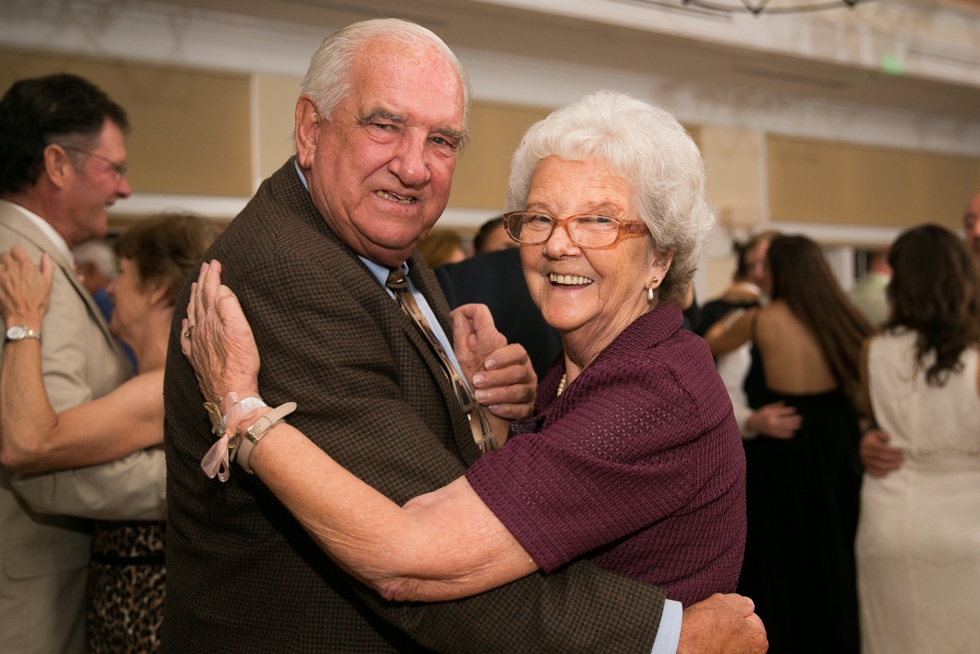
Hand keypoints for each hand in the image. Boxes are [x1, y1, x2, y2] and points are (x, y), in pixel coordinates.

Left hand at [0, 247, 53, 328]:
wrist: (23, 316)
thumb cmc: (37, 301)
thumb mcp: (47, 284)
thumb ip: (47, 267)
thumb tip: (45, 255)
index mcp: (25, 266)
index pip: (16, 249)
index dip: (18, 254)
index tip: (20, 260)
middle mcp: (11, 268)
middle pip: (4, 255)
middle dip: (8, 260)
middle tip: (12, 268)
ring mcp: (0, 276)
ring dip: (1, 266)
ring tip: (5, 274)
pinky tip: (2, 280)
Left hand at [181, 260, 260, 403]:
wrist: (231, 396)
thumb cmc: (239, 366)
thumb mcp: (240, 332)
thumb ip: (228, 308)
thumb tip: (220, 289)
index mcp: (211, 322)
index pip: (210, 292)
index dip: (212, 276)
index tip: (214, 262)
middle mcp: (200, 331)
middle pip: (199, 301)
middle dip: (202, 283)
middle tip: (205, 268)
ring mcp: (196, 346)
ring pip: (192, 316)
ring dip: (194, 300)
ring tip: (195, 288)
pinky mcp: (197, 360)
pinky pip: (186, 337)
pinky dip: (186, 325)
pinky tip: (186, 324)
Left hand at [451, 304, 535, 420]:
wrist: (483, 418)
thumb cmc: (474, 384)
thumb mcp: (464, 360)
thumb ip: (462, 338)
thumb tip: (457, 315)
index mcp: (506, 353)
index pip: (507, 340)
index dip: (497, 344)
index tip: (478, 350)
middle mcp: (521, 367)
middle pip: (518, 364)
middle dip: (496, 373)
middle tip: (476, 380)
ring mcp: (527, 387)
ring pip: (521, 387)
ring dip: (498, 392)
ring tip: (480, 397)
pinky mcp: (528, 407)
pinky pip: (523, 407)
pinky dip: (508, 408)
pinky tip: (493, 408)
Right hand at [677, 593, 767, 653]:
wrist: (681, 645)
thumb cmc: (702, 627)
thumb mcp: (724, 601)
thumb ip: (742, 601)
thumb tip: (747, 604)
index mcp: (758, 639)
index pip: (751, 618)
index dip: (734, 612)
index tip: (722, 614)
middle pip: (742, 633)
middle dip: (731, 627)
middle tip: (714, 623)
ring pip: (731, 644)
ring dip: (722, 639)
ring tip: (707, 634)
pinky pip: (720, 651)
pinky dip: (714, 649)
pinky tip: (704, 644)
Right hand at [746, 401, 800, 438]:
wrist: (752, 423)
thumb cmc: (761, 414)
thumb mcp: (767, 407)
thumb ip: (776, 406)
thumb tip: (784, 403)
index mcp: (771, 412)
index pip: (783, 411)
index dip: (790, 410)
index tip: (795, 410)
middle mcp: (772, 420)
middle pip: (786, 420)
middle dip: (794, 419)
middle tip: (800, 418)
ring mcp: (772, 428)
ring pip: (785, 428)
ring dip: (793, 427)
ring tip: (798, 425)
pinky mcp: (772, 434)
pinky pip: (782, 435)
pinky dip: (788, 434)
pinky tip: (792, 433)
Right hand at [859, 428, 902, 476]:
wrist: (861, 443)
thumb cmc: (873, 439)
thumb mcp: (877, 433)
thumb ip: (883, 434)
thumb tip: (888, 438)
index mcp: (869, 444)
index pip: (882, 448)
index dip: (893, 451)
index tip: (901, 451)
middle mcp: (865, 452)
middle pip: (881, 457)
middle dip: (893, 459)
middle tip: (902, 460)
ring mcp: (864, 460)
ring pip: (877, 465)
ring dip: (889, 466)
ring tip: (899, 466)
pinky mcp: (865, 466)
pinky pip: (872, 471)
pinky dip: (879, 473)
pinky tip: (887, 474)